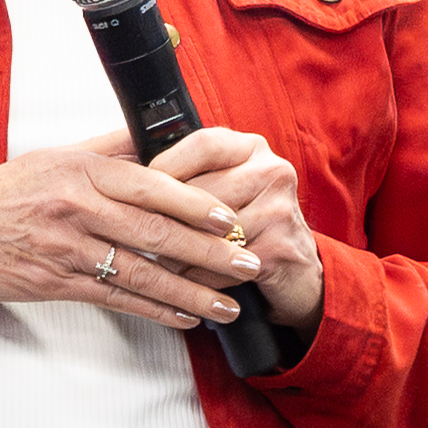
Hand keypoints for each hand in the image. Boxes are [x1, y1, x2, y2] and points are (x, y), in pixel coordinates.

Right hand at [0, 132, 260, 326]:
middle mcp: (77, 208)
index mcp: (82, 171)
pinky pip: (116, 299)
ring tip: (228, 305)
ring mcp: (67, 248)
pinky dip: (155, 311)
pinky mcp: (57, 283)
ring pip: (142, 273)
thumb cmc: (5, 193)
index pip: (151, 186)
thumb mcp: (57, 156)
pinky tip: (184, 318)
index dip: (195, 205)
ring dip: (191, 293)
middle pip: (156, 233)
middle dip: (209, 252)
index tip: (230, 217)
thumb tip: (157, 130)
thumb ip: (111, 147)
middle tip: (249, 262)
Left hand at [156, 124, 322, 329]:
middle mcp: (272, 171)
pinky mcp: (281, 248)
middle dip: (167, 220)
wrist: (297, 271)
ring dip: (178, 253)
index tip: (140, 190)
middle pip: (201, 191)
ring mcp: (280, 209)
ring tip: (159, 261)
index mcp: (252, 149)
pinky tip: (188, 282)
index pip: (202, 145)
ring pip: (208, 231)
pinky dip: (199, 278)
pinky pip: (222, 264)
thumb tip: (130, 171)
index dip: (166, 167)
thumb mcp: (225, 187)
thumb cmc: (248, 226)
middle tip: (139, 235)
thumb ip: (190, 172)